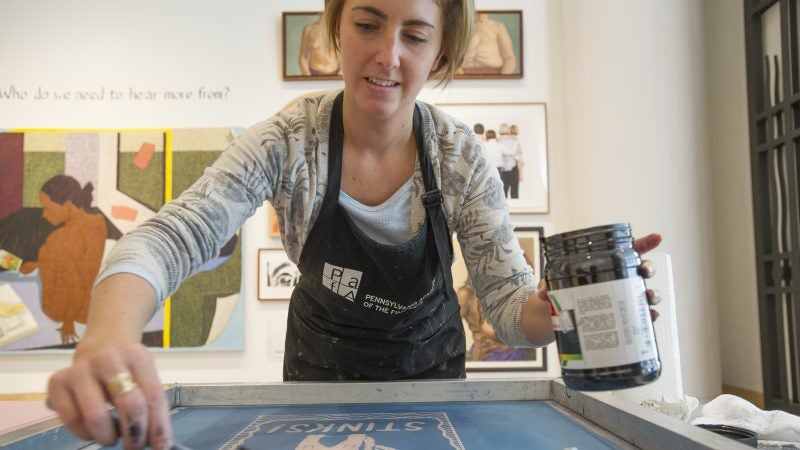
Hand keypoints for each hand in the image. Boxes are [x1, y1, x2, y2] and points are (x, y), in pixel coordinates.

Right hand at [47, 342, 171, 448]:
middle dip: (135, 434)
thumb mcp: (145, 378)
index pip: (153, 396)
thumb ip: (151, 406)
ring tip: (111, 437)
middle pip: (129, 404)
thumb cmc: (128, 370)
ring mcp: (80, 369)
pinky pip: (71, 419)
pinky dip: (84, 433)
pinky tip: (92, 429)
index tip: (161, 447)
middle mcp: (109, 358)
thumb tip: (158, 443)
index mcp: (137, 356)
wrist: (100, 346)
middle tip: (134, 447)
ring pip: (96, 416)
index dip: (158, 427)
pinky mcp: (57, 381)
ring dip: (107, 436)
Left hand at [538, 232, 662, 319]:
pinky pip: (639, 316)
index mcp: (604, 265)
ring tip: (649, 297)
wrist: (553, 316)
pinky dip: (648, 317)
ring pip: (644, 293)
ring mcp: (620, 299)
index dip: (645, 243)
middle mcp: (616, 280)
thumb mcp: (552, 285)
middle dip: (648, 269)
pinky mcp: (619, 317)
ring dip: (651, 294)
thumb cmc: (557, 291)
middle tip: (645, 271)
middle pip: (641, 270)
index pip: (628, 250)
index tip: (657, 237)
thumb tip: (545, 294)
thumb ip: (549, 286)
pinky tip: (651, 318)